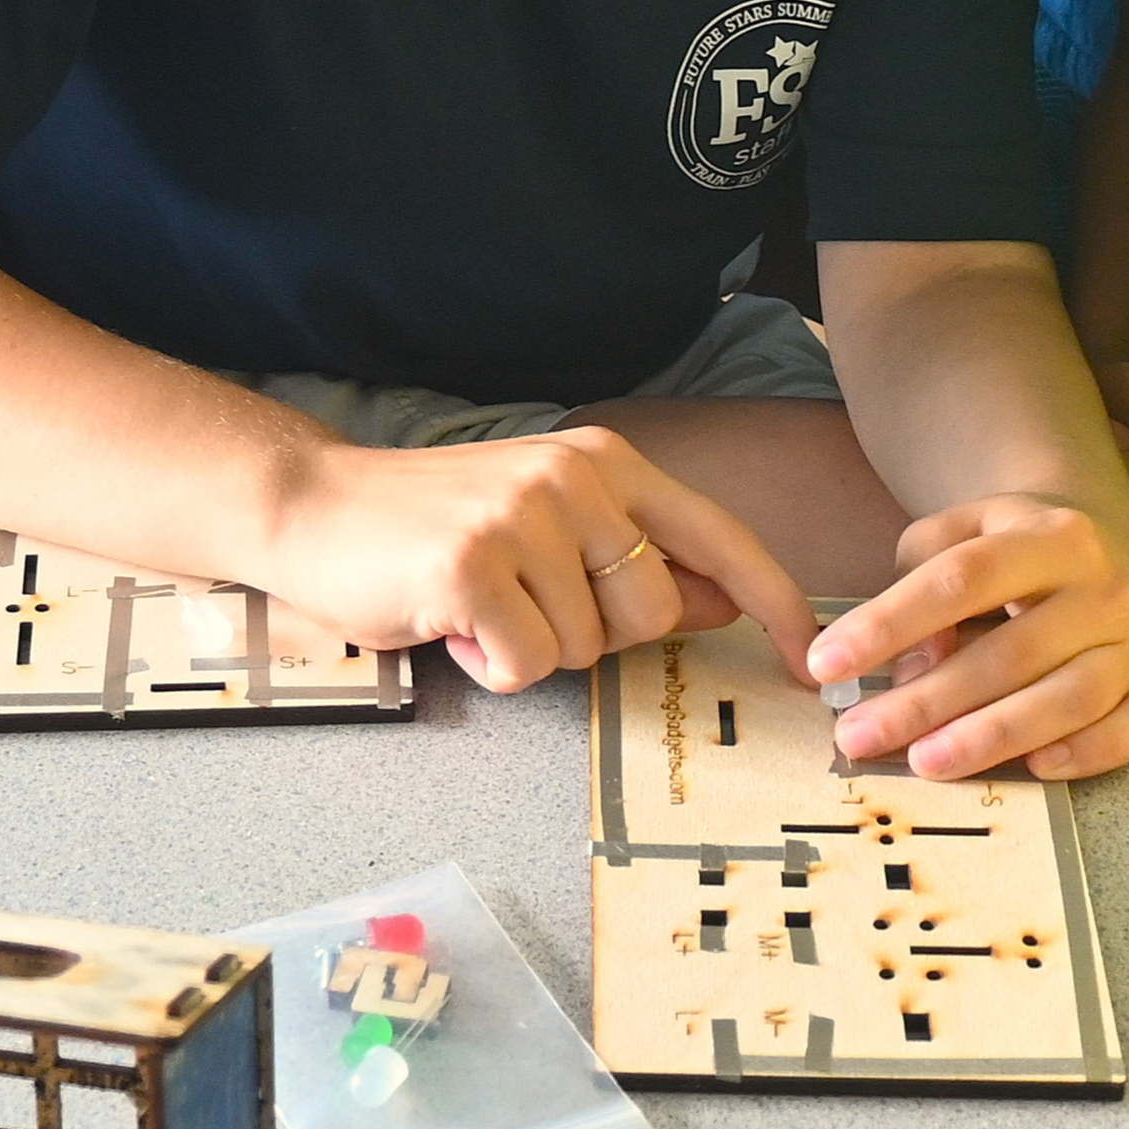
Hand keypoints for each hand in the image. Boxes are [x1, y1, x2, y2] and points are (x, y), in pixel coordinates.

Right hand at [262, 425, 816, 694]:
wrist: (317, 508)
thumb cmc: (439, 528)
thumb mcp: (549, 525)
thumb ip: (636, 556)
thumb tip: (728, 599)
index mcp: (605, 463)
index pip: (719, 534)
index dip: (775, 600)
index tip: (811, 658)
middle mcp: (574, 477)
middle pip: (651, 609)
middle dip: (595, 633)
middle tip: (525, 603)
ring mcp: (522, 516)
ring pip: (584, 647)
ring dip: (531, 649)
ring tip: (480, 605)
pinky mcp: (472, 566)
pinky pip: (525, 664)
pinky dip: (489, 665)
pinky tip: (452, 623)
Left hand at [803, 492, 1128, 779]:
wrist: (1107, 541)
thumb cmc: (1011, 546)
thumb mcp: (959, 532)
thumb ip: (922, 579)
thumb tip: (912, 666)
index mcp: (1050, 534)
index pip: (961, 578)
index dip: (890, 622)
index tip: (827, 663)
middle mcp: (1106, 585)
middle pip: (1010, 651)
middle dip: (927, 700)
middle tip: (860, 736)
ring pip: (1070, 698)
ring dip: (992, 736)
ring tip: (924, 763)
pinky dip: (1093, 753)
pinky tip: (1036, 769)